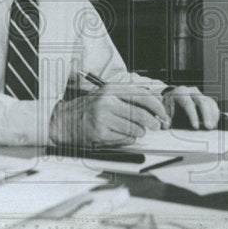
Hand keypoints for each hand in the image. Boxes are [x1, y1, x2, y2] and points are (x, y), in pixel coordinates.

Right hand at [49, 84, 168, 147]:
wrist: (64, 121)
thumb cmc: (88, 108)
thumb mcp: (106, 95)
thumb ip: (128, 96)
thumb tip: (153, 105)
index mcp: (110, 89)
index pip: (141, 96)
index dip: (156, 105)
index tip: (163, 112)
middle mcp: (106, 102)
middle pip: (140, 114)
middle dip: (153, 121)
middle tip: (158, 125)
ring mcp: (103, 118)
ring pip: (134, 128)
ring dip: (140, 131)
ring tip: (138, 130)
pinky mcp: (100, 133)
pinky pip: (125, 138)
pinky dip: (130, 138)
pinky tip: (124, 135)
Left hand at [162, 86, 219, 129]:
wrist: (174, 97)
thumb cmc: (169, 105)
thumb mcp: (165, 109)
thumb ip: (165, 117)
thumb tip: (165, 125)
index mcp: (180, 93)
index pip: (188, 104)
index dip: (193, 116)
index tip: (195, 127)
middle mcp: (191, 91)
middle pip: (202, 102)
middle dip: (206, 115)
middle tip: (209, 127)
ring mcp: (200, 94)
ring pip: (209, 103)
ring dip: (212, 116)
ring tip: (212, 128)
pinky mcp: (206, 98)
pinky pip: (213, 105)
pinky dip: (215, 114)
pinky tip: (214, 124)